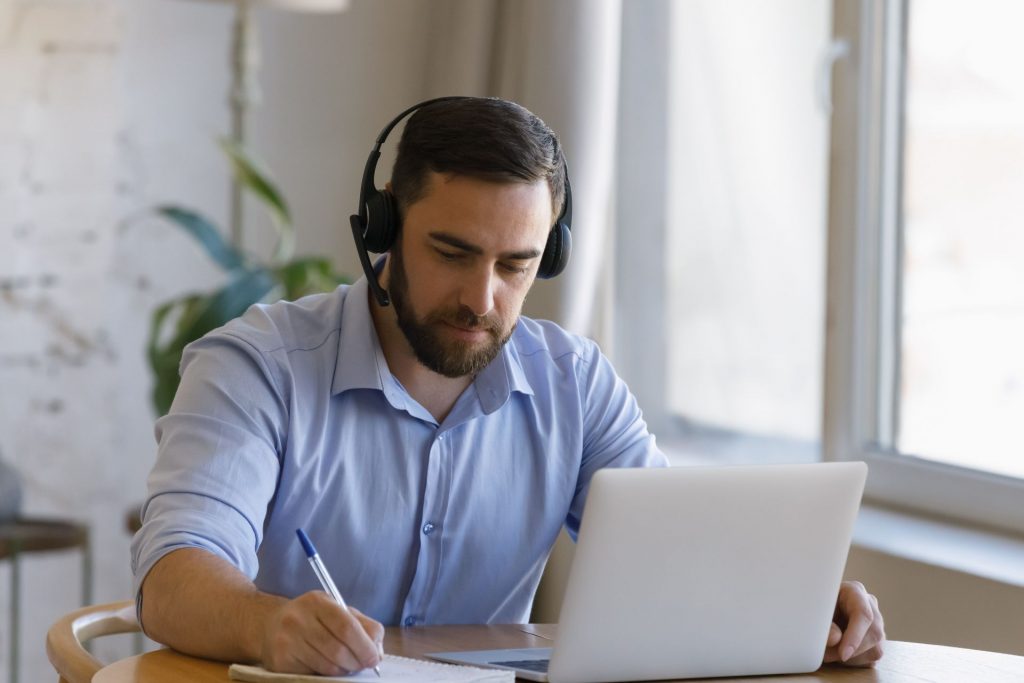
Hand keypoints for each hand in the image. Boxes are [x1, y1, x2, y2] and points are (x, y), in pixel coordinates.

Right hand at [261, 591, 383, 674]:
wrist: (270, 625)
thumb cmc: (311, 618)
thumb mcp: (335, 610)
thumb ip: (361, 625)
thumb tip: (378, 651)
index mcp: (317, 602)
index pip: (347, 626)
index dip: (365, 646)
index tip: (374, 658)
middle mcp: (298, 619)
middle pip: (338, 650)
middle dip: (357, 661)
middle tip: (363, 665)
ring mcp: (286, 641)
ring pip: (327, 666)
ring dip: (343, 670)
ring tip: (346, 665)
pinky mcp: (280, 661)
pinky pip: (313, 674)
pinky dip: (326, 674)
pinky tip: (326, 665)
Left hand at [823, 580, 885, 666]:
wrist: (815, 609)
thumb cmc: (814, 605)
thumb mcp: (815, 610)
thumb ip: (824, 625)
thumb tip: (835, 639)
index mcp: (854, 591)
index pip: (863, 614)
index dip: (855, 636)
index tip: (843, 654)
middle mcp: (870, 606)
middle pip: (874, 633)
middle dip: (851, 650)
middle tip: (827, 656)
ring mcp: (875, 623)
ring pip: (876, 649)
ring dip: (852, 658)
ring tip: (828, 653)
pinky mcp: (875, 640)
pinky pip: (872, 658)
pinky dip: (854, 662)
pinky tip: (838, 654)